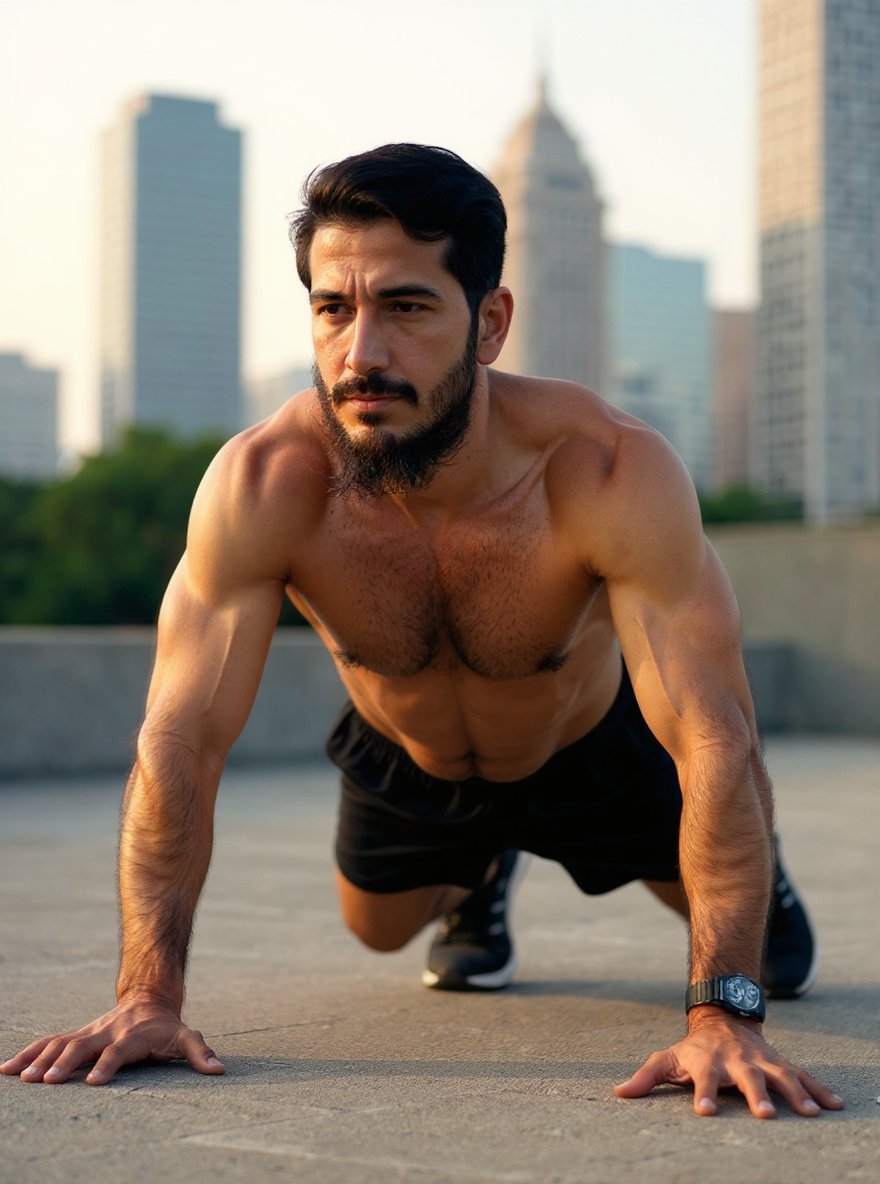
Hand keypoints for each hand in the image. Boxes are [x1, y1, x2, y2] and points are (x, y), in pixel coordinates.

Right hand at [0, 997, 224, 1085]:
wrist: (148, 998)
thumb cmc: (167, 1026)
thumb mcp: (187, 1037)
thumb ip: (200, 1053)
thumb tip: (219, 1070)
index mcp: (132, 1035)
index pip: (118, 1051)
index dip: (107, 1064)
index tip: (92, 1081)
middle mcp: (106, 1032)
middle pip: (82, 1046)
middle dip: (63, 1063)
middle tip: (45, 1082)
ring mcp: (89, 1032)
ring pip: (61, 1042)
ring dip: (40, 1059)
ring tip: (19, 1078)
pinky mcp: (77, 1035)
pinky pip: (49, 1042)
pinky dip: (29, 1054)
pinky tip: (7, 1069)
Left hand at [614, 1008, 844, 1117]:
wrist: (723, 1018)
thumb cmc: (693, 1048)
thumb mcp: (667, 1058)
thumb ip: (646, 1077)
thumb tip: (619, 1094)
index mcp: (708, 1062)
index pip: (703, 1079)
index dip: (703, 1094)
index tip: (705, 1111)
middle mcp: (737, 1061)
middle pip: (747, 1078)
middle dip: (756, 1095)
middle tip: (764, 1115)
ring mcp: (761, 1061)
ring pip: (781, 1076)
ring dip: (796, 1093)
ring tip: (811, 1113)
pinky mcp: (780, 1063)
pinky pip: (803, 1077)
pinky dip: (820, 1090)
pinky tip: (835, 1105)